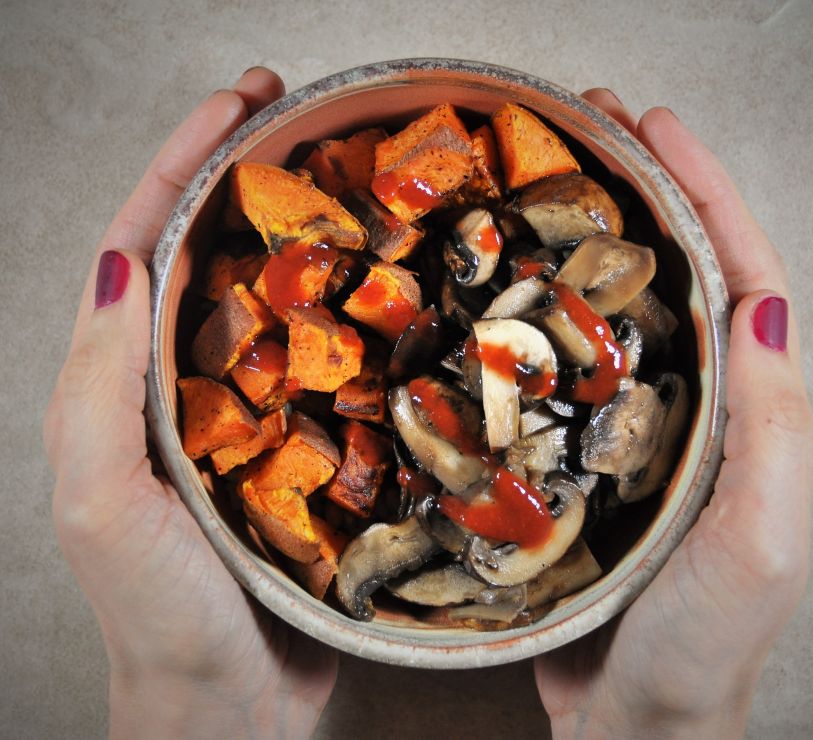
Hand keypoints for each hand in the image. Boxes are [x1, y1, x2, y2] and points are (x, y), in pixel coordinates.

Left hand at [43, 68, 336, 739]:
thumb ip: (98, 386)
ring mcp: (252, 407)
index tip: (240, 103)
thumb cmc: (160, 613)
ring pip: (275, 296)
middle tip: (299, 115)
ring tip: (348, 177)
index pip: (150, 241)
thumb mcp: (104, 499)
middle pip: (212, 250)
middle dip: (247, 171)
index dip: (188, 163)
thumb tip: (119, 263)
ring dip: (305, 229)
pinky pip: (328, 359)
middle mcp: (187, 380)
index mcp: (129, 379)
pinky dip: (352, 311)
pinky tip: (388, 287)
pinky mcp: (305, 442)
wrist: (226, 698)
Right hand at [534, 91, 812, 737]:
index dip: (700, 191)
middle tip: (589, 127)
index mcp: (751, 411)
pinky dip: (541, 312)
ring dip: (589, 236)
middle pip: (677, 271)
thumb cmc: (699, 647)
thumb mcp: (759, 544)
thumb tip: (763, 301)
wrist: (634, 721)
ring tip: (545, 181)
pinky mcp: (585, 452)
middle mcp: (698, 405)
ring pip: (618, 308)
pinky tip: (504, 287)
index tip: (650, 127)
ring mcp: (638, 424)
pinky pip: (567, 364)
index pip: (739, 273)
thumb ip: (776, 432)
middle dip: (641, 189)